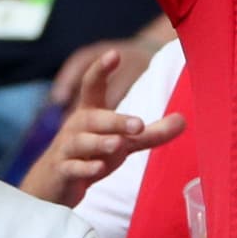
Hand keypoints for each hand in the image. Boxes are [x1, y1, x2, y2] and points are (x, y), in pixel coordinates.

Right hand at [32, 49, 185, 207]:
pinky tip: (98, 168)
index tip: (114, 53)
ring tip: (118, 143)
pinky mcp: (62, 172)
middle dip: (115, 121)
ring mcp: (67, 149)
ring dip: (99, 143)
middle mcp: (76, 127)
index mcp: (90, 113)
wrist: (52, 184)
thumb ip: (151, 133)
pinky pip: (72, 168)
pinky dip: (84, 168)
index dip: (102, 69)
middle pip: (93, 118)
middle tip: (139, 124)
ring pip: (82, 142)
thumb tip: (184, 120)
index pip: (93, 86)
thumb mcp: (123, 142)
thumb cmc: (90, 155)